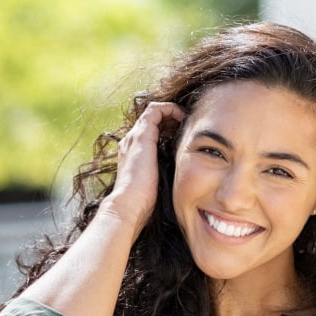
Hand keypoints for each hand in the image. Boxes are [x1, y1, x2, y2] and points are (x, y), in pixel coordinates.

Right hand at [103, 102, 184, 236]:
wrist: (128, 205)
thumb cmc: (143, 203)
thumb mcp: (156, 184)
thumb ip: (165, 175)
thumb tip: (184, 180)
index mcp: (133, 154)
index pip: (150, 132)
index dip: (167, 129)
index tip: (183, 135)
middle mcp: (131, 142)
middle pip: (151, 120)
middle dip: (170, 119)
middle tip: (187, 125)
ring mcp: (134, 137)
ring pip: (154, 112)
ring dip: (171, 112)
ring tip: (186, 119)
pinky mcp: (142, 135)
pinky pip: (156, 110)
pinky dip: (170, 109)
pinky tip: (183, 118)